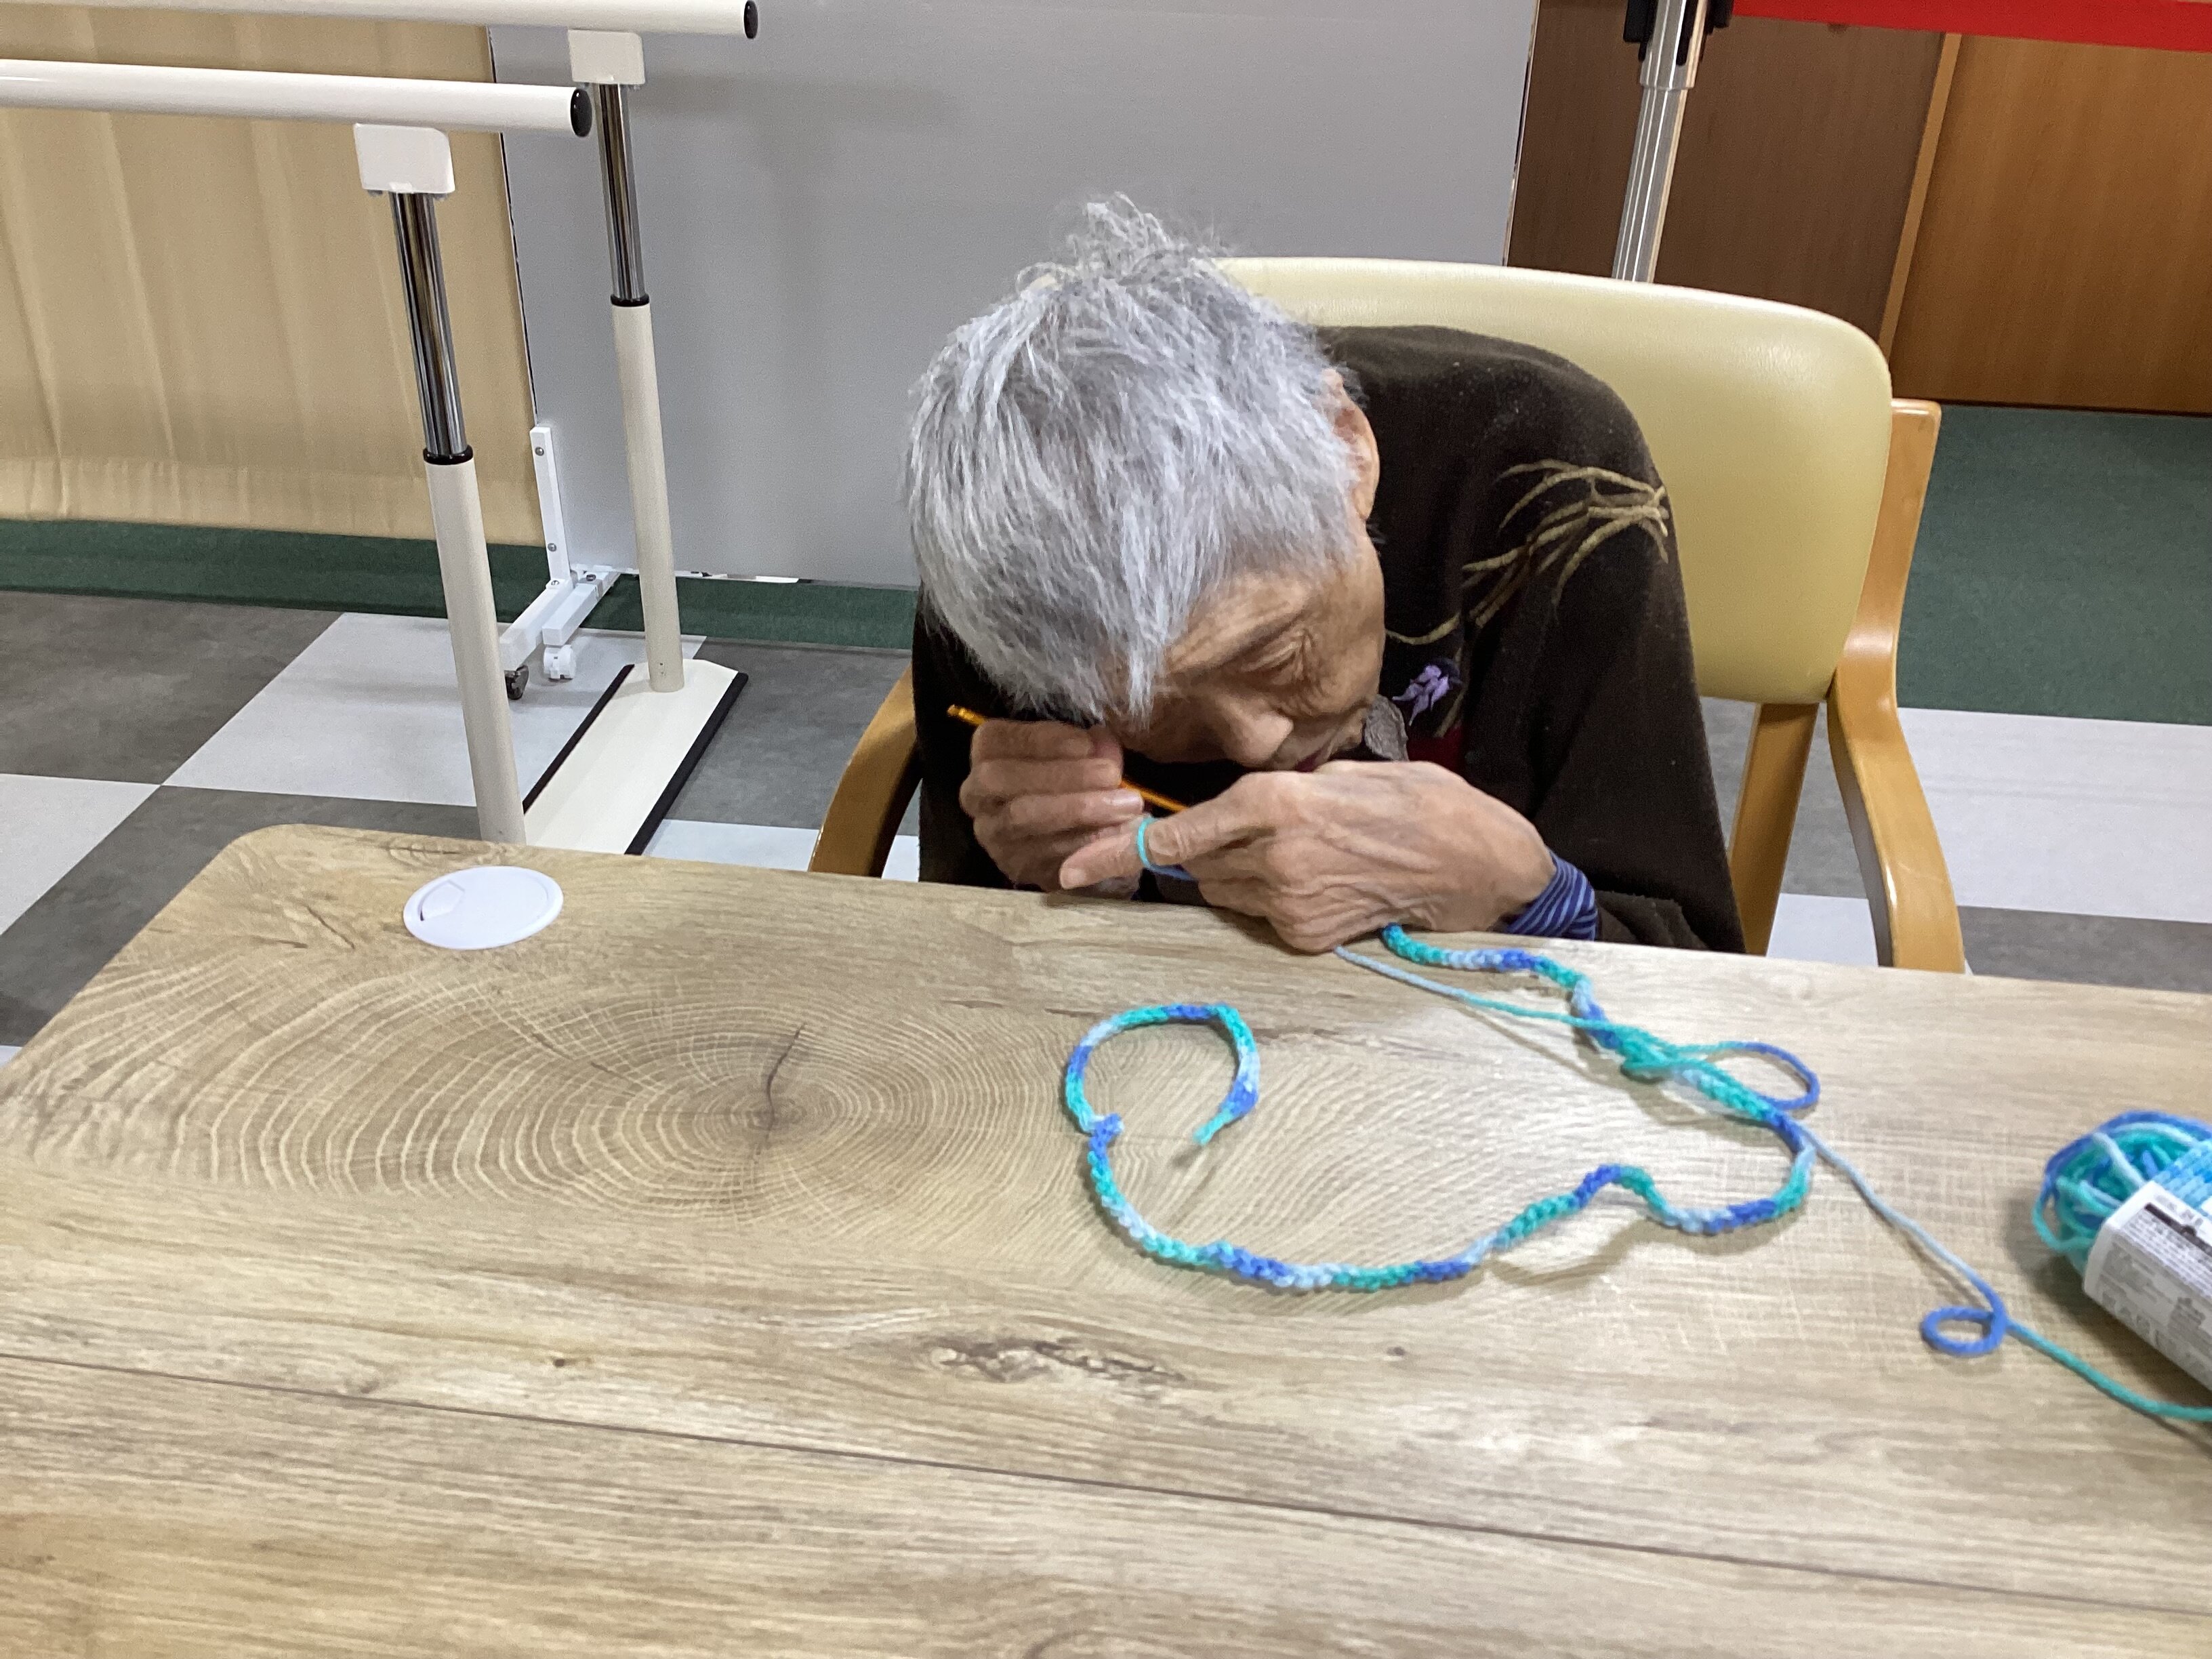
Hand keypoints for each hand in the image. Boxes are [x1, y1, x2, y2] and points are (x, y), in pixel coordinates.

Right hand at [959, 718, 1145, 890]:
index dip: (1041, 739)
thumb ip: (1090, 746)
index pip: (995, 739)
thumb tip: (1102, 743)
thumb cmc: (1078, 782)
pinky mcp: (1016, 868)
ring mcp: (993, 836)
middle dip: (1061, 774)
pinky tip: (1119, 832)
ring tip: (1128, 803)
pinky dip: (1086, 842)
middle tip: (1112, 775)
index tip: (1088, 743)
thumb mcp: (1082, 754)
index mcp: (987, 756)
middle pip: (1000, 778)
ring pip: (1023, 817)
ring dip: (1081, 808)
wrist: (1084, 840)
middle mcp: (977, 797)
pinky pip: (1044, 854)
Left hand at [1057, 761, 1554, 952]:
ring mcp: (1288, 903)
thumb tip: (1236, 812)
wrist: (1470, 861)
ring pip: (1226, 894)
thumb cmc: (1412, 801)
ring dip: (1243, 877)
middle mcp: (1270, 856)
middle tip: (1257, 839)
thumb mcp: (1335, 775)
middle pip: (1198, 867)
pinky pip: (1263, 918)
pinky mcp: (1306, 936)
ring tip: (1303, 858)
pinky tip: (1324, 884)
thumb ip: (1274, 793)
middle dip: (1210, 855)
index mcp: (1273, 802)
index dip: (1116, 852)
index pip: (1175, 834)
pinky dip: (1277, 901)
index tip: (1068, 867)